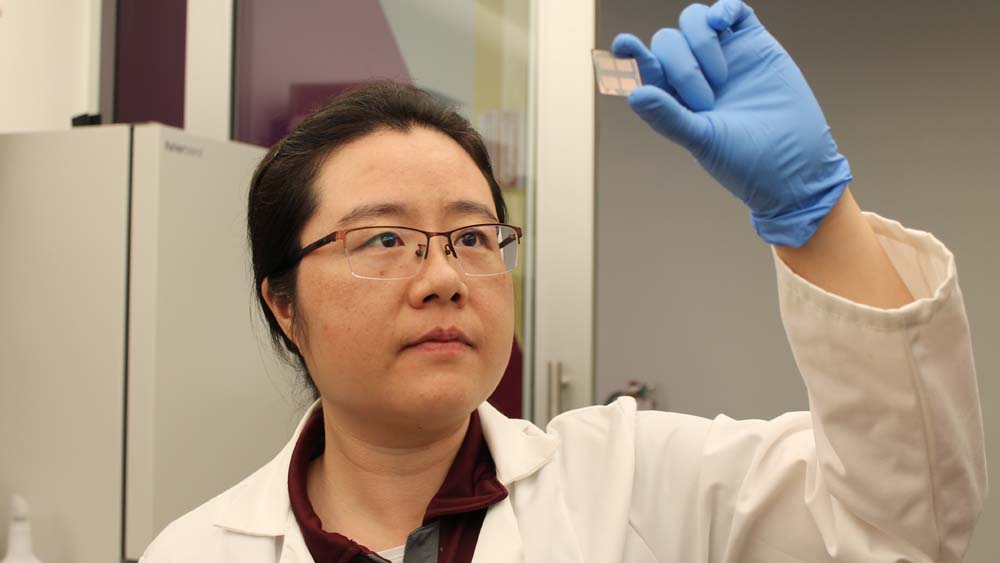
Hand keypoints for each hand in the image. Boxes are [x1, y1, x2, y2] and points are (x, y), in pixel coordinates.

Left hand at [612, 0, 851, 246]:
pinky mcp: (754, 44)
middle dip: (681, 66)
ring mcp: (724, 56)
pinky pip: (734, 11)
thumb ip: (668, 116)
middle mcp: (695, 74)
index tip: (623, 45)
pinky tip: (721, 20)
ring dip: (699, 40)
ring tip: (720, 77)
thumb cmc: (745, 160)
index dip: (632, 54)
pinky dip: (724, 9)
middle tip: (706, 100)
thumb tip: (634, 94)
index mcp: (674, 99)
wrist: (796, 163)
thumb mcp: (701, 141)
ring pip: (694, 20)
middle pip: (668, 41)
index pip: (646, 68)